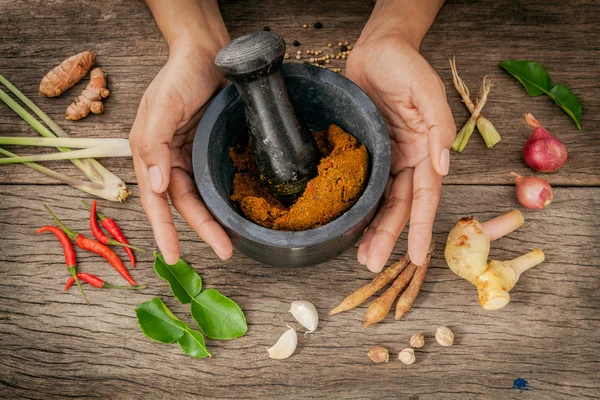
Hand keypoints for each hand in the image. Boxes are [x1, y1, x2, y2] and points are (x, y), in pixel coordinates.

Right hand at [129, 45, 232, 264]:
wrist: (207, 54)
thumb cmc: (180, 75)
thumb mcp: (162, 106)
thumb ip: (154, 144)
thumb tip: (157, 185)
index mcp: (150, 153)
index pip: (156, 199)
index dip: (164, 229)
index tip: (174, 255)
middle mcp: (169, 160)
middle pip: (184, 204)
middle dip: (202, 230)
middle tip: (224, 252)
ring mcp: (191, 156)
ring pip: (202, 197)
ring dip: (215, 219)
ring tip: (232, 242)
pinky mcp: (209, 151)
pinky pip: (215, 180)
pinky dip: (223, 198)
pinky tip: (236, 212)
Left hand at [346, 32, 454, 270]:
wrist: (376, 49)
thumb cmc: (405, 65)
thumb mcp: (426, 91)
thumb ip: (438, 127)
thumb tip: (442, 166)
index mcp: (425, 150)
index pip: (425, 196)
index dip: (422, 227)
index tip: (418, 257)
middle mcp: (407, 159)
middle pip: (400, 206)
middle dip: (389, 237)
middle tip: (373, 264)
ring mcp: (386, 158)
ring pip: (381, 201)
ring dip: (373, 230)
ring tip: (362, 257)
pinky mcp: (367, 152)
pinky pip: (364, 184)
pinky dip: (359, 206)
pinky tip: (351, 226)